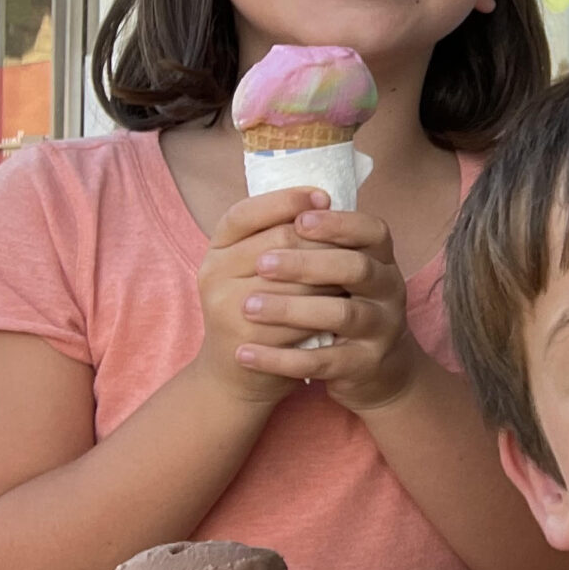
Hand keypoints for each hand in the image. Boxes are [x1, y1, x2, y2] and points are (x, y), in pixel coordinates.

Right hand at [198, 191, 342, 404]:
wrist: (238, 374)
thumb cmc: (260, 310)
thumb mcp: (255, 267)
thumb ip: (278, 234)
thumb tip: (323, 199)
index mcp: (216, 249)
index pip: (245, 212)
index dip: (286, 200)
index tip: (324, 195)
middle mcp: (213, 273)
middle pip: (281, 241)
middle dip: (324, 241)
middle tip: (355, 244)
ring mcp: (226, 307)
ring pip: (298, 279)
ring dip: (334, 277)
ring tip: (355, 278)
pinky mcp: (247, 339)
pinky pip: (300, 317)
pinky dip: (327, 310)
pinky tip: (347, 307)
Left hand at [239, 207, 418, 411]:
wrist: (379, 369)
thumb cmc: (347, 306)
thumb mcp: (346, 273)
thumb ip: (322, 244)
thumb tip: (281, 209)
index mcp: (382, 259)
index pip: (372, 231)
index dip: (338, 224)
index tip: (299, 220)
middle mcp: (389, 290)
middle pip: (356, 268)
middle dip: (307, 263)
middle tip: (263, 263)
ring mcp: (381, 329)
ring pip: (341, 314)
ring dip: (292, 309)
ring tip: (248, 306)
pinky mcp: (364, 364)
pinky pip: (323, 361)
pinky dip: (282, 359)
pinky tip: (246, 353)